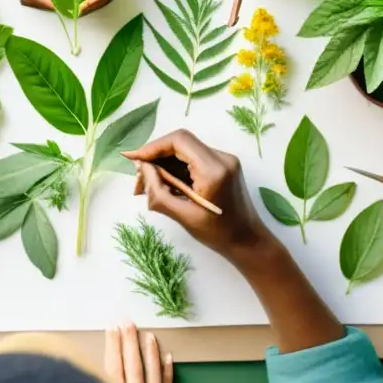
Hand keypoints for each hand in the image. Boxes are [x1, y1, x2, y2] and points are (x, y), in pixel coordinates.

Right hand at [104, 322, 172, 382]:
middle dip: (129, 340)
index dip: (112, 344)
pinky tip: (168, 357)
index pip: (113, 364)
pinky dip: (167, 370)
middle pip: (131, 362)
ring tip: (148, 334)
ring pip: (151, 369)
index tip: (112, 328)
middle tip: (127, 321)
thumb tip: (92, 377)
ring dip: (149, 349)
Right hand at [123, 130, 266, 259]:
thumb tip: (142, 169)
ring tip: (147, 185)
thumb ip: (159, 192)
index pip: (179, 141)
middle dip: (156, 157)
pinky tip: (165, 185)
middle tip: (138, 178)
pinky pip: (193, 158)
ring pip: (185, 150)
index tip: (133, 159)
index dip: (153, 147)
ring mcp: (224, 160)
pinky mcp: (223, 165)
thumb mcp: (183, 217)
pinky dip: (176, 169)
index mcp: (214, 170)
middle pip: (181, 143)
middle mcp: (222, 158)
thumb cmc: (218, 234)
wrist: (248, 241)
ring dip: (164, 164)